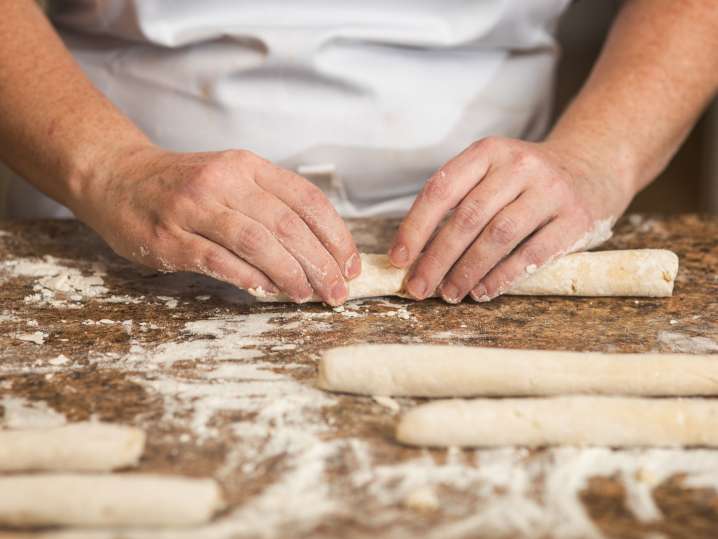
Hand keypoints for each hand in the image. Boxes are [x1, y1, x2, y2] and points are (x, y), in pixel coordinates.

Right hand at [71, 146, 360, 304]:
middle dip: (321, 263)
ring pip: (257, 242)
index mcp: (248, 166)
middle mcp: (225, 182)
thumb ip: (271, 206)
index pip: (307, 200)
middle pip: (288, 225)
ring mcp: (195, 208)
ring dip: (290, 274)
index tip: (351, 265)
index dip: (336, 236)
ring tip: (308, 295)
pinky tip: (268, 291)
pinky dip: (249, 278)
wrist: (117, 177)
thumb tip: (319, 253)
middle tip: (337, 292)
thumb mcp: (232, 178)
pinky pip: (219, 260)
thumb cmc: (185, 185)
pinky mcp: (170, 237)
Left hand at [388, 137, 634, 302]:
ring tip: (449, 293)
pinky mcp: (575, 217)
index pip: (441, 189)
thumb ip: (459, 203)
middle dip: (437, 258)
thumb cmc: (525, 182)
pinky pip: (532, 253)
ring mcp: (550, 189)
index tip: (399, 259)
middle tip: (419, 288)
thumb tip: (416, 255)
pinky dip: (502, 277)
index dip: (415, 227)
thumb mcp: (492, 173)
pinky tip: (483, 292)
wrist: (593, 167)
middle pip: (467, 217)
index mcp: (488, 152)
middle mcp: (519, 165)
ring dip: (467, 270)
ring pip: (498, 235)